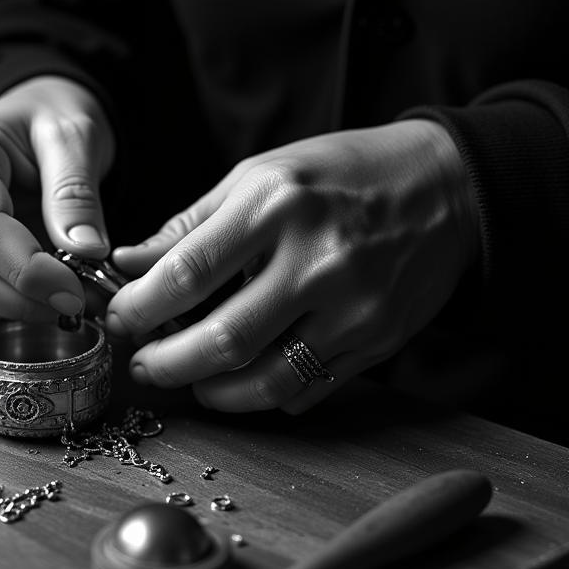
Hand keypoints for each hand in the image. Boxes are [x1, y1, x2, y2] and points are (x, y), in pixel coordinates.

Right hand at [0, 76, 113, 321]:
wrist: (31, 116)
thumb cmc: (49, 119)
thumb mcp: (75, 136)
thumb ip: (75, 193)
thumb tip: (85, 252)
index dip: (28, 272)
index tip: (74, 292)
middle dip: (19, 302)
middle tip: (74, 306)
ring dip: (12, 312)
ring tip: (62, 302)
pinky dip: (4, 310)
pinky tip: (41, 298)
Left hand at [105, 120, 479, 412]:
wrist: (449, 186)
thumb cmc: (341, 174)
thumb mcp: (259, 176)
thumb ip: (189, 226)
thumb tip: (128, 265)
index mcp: (277, 205)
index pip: (188, 273)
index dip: (140, 308)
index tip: (119, 320)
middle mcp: (318, 260)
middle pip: (222, 340)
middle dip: (166, 364)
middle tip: (144, 366)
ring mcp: (354, 308)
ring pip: (266, 381)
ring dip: (213, 392)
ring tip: (190, 379)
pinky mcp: (379, 342)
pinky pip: (307, 390)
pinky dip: (265, 394)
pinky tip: (244, 379)